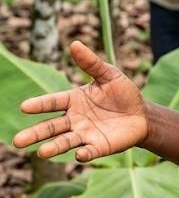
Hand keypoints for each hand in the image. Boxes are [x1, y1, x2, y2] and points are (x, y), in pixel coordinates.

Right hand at [13, 41, 148, 161]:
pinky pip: (89, 151)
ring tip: (41, 152)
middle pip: (51, 127)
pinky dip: (84, 153)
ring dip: (54, 147)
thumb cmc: (123, 93)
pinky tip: (79, 154)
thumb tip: (74, 44)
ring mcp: (85, 135)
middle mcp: (75, 120)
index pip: (53, 102)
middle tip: (17, 141)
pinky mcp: (99, 147)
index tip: (24, 107)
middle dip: (35, 133)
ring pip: (65, 142)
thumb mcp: (109, 74)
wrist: (143, 114)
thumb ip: (91, 63)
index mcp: (74, 100)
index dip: (39, 105)